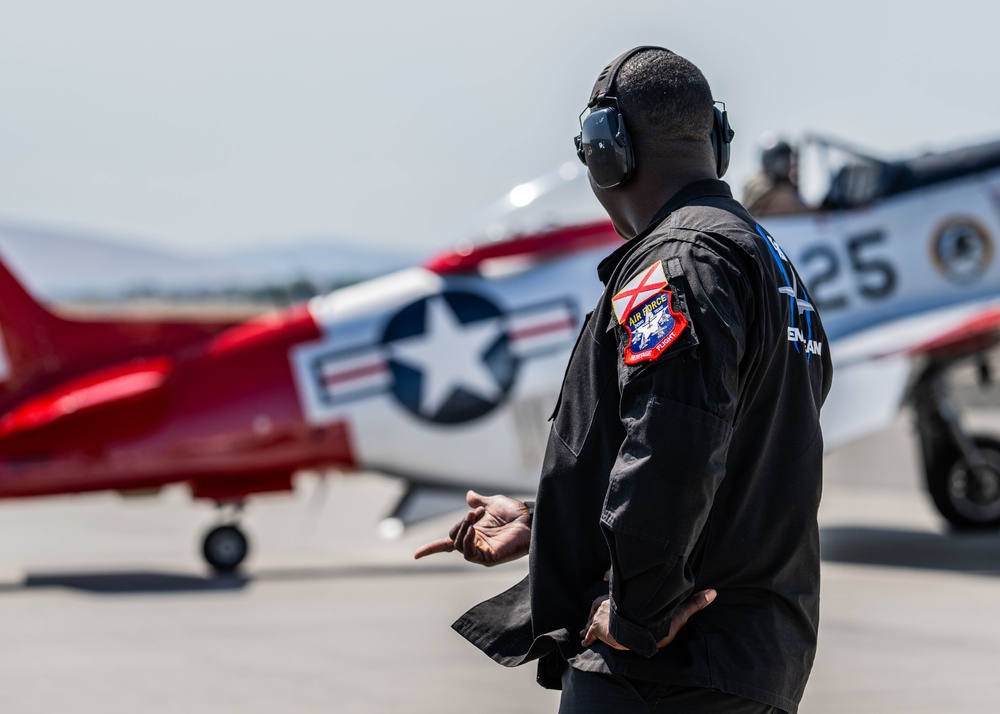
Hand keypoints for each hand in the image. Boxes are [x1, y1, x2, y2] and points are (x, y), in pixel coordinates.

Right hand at [413, 491, 530, 565]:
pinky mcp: (489, 558)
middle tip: (477, 510)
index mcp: (473, 533)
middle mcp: (475, 545)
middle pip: (452, 538)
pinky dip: (467, 539)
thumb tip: (469, 495)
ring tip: (476, 516)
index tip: (415, 555)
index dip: (432, 549)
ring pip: (459, 545)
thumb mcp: (492, 503)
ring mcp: (481, 553)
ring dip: (463, 528)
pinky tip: (474, 528)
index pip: (448, 543)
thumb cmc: (515, 512)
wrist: (530, 517)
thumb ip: (478, 501)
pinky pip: (469, 552)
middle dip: (460, 522)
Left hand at [580, 587, 716, 649]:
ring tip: (587, 625)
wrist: (632, 634)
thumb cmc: (654, 624)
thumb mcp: (676, 615)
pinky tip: (583, 639)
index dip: (613, 580)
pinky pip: (590, 632)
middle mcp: (614, 603)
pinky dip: (587, 635)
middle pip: (603, 600)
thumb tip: (713, 592)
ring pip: (594, 614)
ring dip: (591, 619)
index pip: (619, 585)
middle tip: (597, 608)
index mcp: (629, 596)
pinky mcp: (598, 629)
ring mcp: (603, 615)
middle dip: (600, 605)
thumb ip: (693, 604)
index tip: (606, 576)